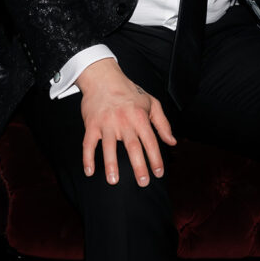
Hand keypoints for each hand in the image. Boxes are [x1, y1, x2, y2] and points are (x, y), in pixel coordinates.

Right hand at [78, 59, 175, 186]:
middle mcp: (124, 121)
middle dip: (138, 166)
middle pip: (132, 146)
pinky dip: (87, 157)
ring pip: (108, 146)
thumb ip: (162, 123)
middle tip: (143, 183)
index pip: (150, 141)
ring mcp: (106, 123)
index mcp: (140, 116)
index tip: (159, 173)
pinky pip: (88, 143)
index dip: (156, 158)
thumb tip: (172, 142)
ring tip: (113, 181)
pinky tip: (89, 171)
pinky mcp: (92, 124)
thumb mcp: (151, 103)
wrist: (103, 78)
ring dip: (111, 164)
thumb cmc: (129, 92)